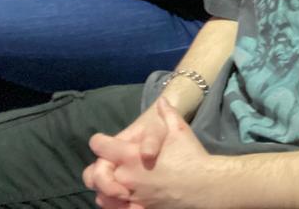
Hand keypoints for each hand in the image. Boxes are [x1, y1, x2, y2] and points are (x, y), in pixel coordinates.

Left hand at [87, 99, 211, 208]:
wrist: (204, 186)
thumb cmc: (190, 156)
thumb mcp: (179, 129)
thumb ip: (167, 113)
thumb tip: (162, 100)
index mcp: (132, 156)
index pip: (100, 146)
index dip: (100, 141)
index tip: (104, 142)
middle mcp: (126, 178)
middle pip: (94, 174)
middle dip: (98, 167)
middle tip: (106, 164)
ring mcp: (131, 196)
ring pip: (101, 195)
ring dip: (103, 187)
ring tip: (112, 181)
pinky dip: (114, 203)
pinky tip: (122, 196)